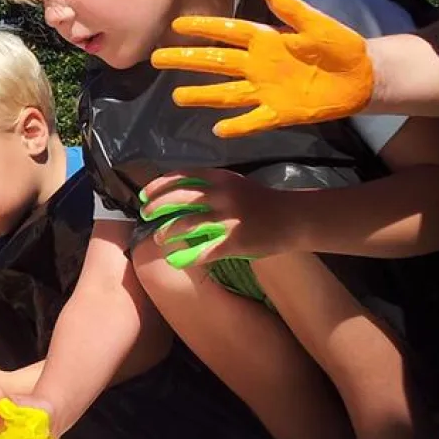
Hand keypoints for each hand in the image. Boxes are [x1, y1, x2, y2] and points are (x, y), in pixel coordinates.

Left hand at [138, 169, 289, 267]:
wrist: (293, 217)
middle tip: (146, 216)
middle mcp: (222, 195)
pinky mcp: (235, 241)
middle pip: (178, 199)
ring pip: (186, 225)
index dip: (158, 186)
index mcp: (221, 178)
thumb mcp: (235, 184)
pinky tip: (177, 260)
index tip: (144, 195)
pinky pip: (203, 251)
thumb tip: (178, 192)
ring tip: (159, 238)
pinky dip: (187, 257)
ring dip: (167, 233)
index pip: (181, 177)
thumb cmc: (262, 201)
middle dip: (156, 208)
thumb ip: (210, 185)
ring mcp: (228, 218)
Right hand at [150, 0, 373, 137]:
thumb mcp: (317, 22)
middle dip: (186, 59)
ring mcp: (266, 90)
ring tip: (176, 97)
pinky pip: (253, 120)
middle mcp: (258, 65)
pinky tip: (217, 129)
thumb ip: (290, 6)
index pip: (228, 32)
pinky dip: (237, 125)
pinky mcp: (279, 113)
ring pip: (226, 93)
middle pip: (216, 63)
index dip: (203, 28)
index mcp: (266, 39)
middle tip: (156, 59)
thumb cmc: (341, 46)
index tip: (176, 25)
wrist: (362, 76)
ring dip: (202, 95)